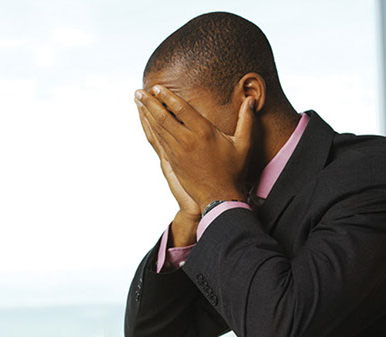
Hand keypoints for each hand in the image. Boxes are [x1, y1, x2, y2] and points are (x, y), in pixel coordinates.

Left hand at [135, 85, 254, 211]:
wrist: (219, 197)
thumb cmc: (233, 170)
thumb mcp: (243, 144)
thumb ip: (246, 120)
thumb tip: (251, 99)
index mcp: (204, 132)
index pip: (181, 108)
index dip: (167, 96)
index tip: (156, 87)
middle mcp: (187, 140)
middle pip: (163, 117)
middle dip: (149, 102)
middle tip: (138, 91)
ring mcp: (177, 152)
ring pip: (158, 128)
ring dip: (146, 113)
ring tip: (138, 101)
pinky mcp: (172, 161)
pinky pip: (158, 140)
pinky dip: (150, 128)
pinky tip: (145, 120)